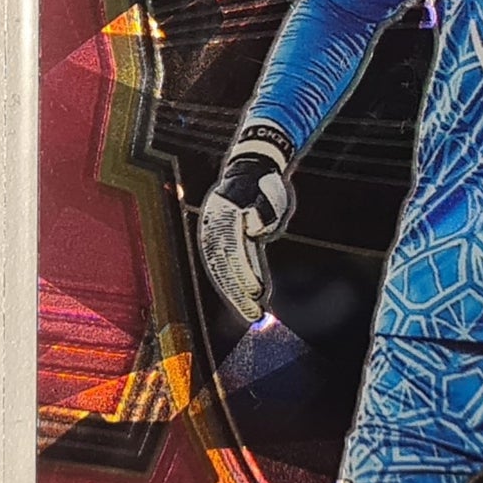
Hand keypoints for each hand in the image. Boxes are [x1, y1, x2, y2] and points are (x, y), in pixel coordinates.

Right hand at [198, 127, 294, 321]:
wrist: (253, 169)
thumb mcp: (267, 189)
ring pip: (224, 271)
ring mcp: (218, 236)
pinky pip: (231, 267)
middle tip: (255, 313)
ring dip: (238, 294)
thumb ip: (263, 208)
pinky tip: (255, 298)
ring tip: (254, 313)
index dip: (243, 273)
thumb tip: (252, 227)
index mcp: (223, 213)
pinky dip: (242, 283)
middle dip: (239, 292)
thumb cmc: (264, 181)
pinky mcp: (228, 243)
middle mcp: (215, 228)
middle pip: (224, 266)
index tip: (257, 290)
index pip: (232, 250)